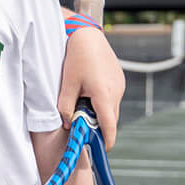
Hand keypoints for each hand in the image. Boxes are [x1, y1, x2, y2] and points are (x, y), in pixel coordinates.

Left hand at [59, 26, 124, 149]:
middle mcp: (116, 91)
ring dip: (100, 112)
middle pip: (110, 119)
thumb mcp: (66, 85)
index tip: (102, 150)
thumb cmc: (76, 58)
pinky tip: (88, 93)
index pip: (109, 126)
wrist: (87, 35)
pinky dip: (102, 102)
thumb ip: (65, 107)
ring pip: (111, 108)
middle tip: (82, 128)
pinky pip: (112, 97)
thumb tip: (68, 124)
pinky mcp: (119, 79)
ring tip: (82, 106)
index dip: (106, 140)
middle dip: (99, 126)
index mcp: (104, 95)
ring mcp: (120, 85)